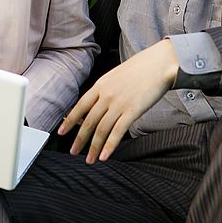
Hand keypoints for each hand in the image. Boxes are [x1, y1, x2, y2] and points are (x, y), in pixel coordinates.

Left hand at [58, 39, 178, 162]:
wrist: (160, 62)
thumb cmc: (141, 68)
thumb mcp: (116, 76)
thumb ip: (105, 90)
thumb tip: (97, 105)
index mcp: (100, 85)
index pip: (80, 106)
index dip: (69, 121)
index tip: (61, 132)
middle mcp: (106, 95)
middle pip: (88, 121)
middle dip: (79, 140)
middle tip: (73, 152)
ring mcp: (118, 103)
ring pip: (101, 130)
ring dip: (94, 147)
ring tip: (90, 160)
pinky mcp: (132, 111)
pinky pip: (117, 132)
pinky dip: (109, 146)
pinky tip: (105, 156)